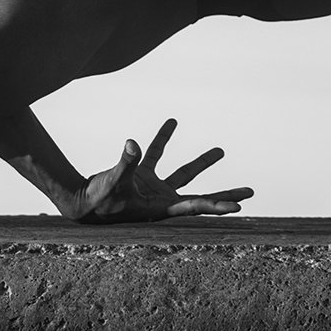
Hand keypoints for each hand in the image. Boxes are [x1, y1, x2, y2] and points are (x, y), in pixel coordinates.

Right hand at [69, 118, 253, 223]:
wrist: (80, 202)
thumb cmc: (97, 200)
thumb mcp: (113, 182)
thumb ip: (125, 162)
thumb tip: (133, 141)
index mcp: (161, 207)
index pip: (196, 205)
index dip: (218, 204)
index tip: (240, 206)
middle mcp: (163, 200)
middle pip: (201, 196)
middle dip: (225, 194)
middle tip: (250, 193)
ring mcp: (154, 188)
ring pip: (184, 174)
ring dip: (202, 162)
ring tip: (221, 150)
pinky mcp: (142, 177)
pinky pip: (157, 155)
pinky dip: (163, 139)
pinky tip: (171, 123)